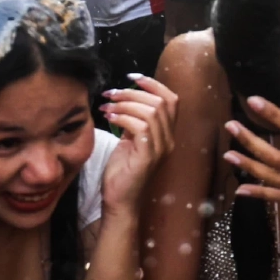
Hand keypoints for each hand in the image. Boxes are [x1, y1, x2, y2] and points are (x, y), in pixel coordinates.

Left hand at [99, 74, 178, 211]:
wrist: (119, 202)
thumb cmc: (122, 172)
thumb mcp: (130, 140)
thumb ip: (134, 121)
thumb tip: (125, 99)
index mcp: (166, 134)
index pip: (171, 100)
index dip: (154, 85)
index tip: (132, 78)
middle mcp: (168, 140)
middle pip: (160, 103)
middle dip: (133, 93)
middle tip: (112, 94)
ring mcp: (160, 149)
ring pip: (151, 113)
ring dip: (126, 104)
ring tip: (107, 107)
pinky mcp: (148, 157)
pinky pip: (141, 127)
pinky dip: (123, 118)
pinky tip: (109, 118)